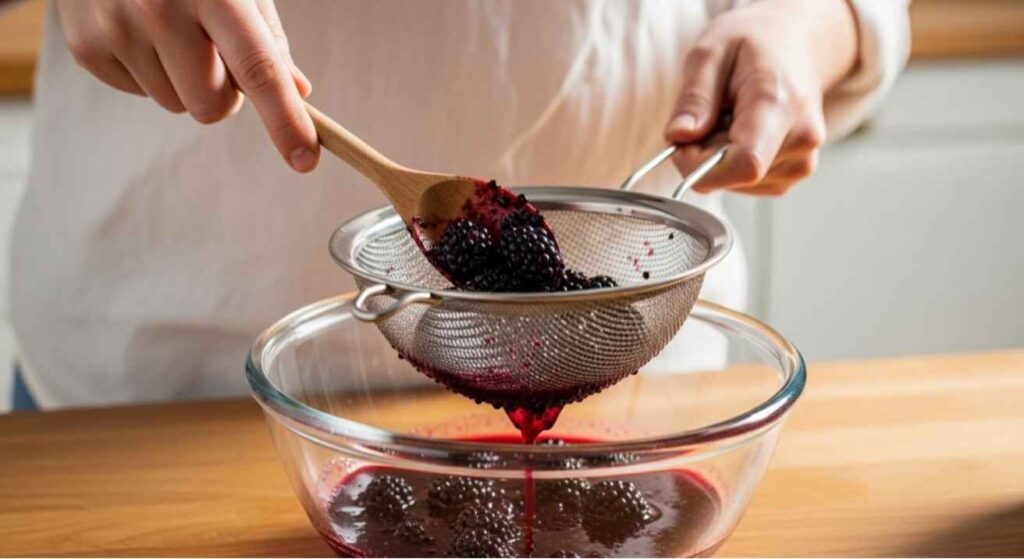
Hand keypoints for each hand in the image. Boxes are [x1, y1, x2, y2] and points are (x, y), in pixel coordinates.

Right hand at [55, 0, 318, 171]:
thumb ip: (266, 36)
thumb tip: (297, 91)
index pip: (259, 70)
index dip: (285, 120)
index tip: (306, 160)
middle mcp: (159, 9)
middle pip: (212, 107)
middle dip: (225, 96)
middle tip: (215, 54)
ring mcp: (116, 28)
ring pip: (176, 105)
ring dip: (183, 80)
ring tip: (169, 30)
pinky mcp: (85, 47)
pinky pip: (140, 93)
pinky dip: (149, 72)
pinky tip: (138, 30)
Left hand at [665, 0, 857, 194]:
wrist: (795, 42)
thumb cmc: (754, 42)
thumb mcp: (710, 52)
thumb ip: (694, 98)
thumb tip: (679, 137)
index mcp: (781, 104)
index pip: (745, 165)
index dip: (700, 167)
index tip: (681, 143)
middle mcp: (802, 138)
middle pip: (734, 175)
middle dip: (703, 155)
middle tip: (706, 115)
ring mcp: (802, 159)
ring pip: (737, 182)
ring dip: (718, 157)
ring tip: (730, 116)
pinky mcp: (795, 171)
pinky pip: (747, 184)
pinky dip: (732, 162)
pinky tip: (741, 130)